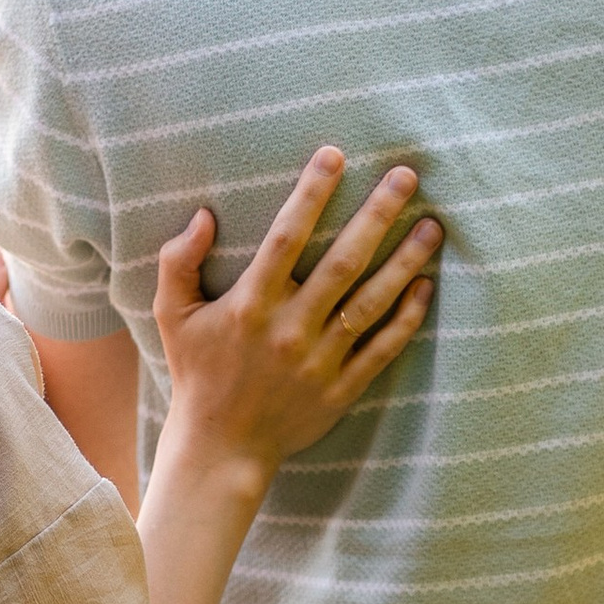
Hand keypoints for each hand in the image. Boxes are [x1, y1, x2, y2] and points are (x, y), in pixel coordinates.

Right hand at [154, 150, 438, 485]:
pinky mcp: (342, 389)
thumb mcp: (171, 316)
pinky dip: (407, 317)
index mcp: (250, 304)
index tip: (335, 155)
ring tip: (432, 226)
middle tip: (407, 176)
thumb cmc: (197, 374)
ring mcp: (320, 360)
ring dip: (406, 261)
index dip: (312, 193)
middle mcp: (290, 328)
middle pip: (343, 261)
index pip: (286, 236)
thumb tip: (203, 215)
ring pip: (372, 301)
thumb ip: (178, 262)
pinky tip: (426, 285)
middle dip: (378, 214)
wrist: (221, 448)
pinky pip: (383, 348)